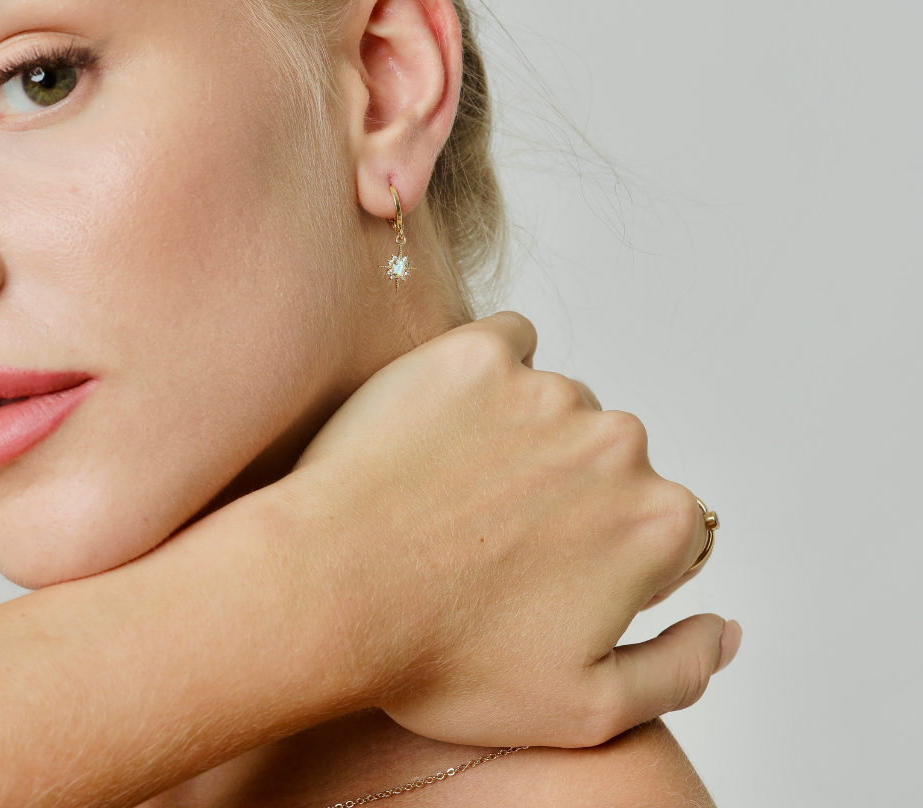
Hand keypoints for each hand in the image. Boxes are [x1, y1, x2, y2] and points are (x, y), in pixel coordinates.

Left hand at [284, 312, 740, 746]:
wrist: (327, 591)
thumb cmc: (443, 658)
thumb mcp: (584, 708)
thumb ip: (681, 669)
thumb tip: (726, 628)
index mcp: (656, 522)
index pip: (665, 526)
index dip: (609, 555)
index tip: (547, 571)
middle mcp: (617, 442)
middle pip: (611, 460)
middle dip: (569, 492)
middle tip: (491, 533)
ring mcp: (545, 389)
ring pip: (558, 404)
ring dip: (524, 435)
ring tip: (454, 488)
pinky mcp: (478, 352)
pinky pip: (508, 344)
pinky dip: (489, 373)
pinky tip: (446, 422)